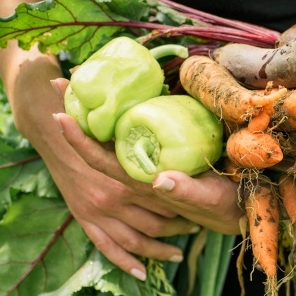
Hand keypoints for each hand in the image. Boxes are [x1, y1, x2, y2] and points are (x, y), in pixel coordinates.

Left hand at [51, 79, 244, 265]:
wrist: (236, 211)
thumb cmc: (223, 204)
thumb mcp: (209, 199)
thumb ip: (186, 192)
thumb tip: (160, 180)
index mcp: (142, 183)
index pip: (102, 160)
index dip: (80, 140)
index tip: (59, 114)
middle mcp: (138, 174)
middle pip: (97, 145)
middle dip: (77, 114)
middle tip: (58, 84)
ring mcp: (147, 166)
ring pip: (109, 141)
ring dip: (90, 115)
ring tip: (75, 87)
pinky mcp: (160, 159)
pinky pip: (129, 140)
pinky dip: (114, 120)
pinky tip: (110, 103)